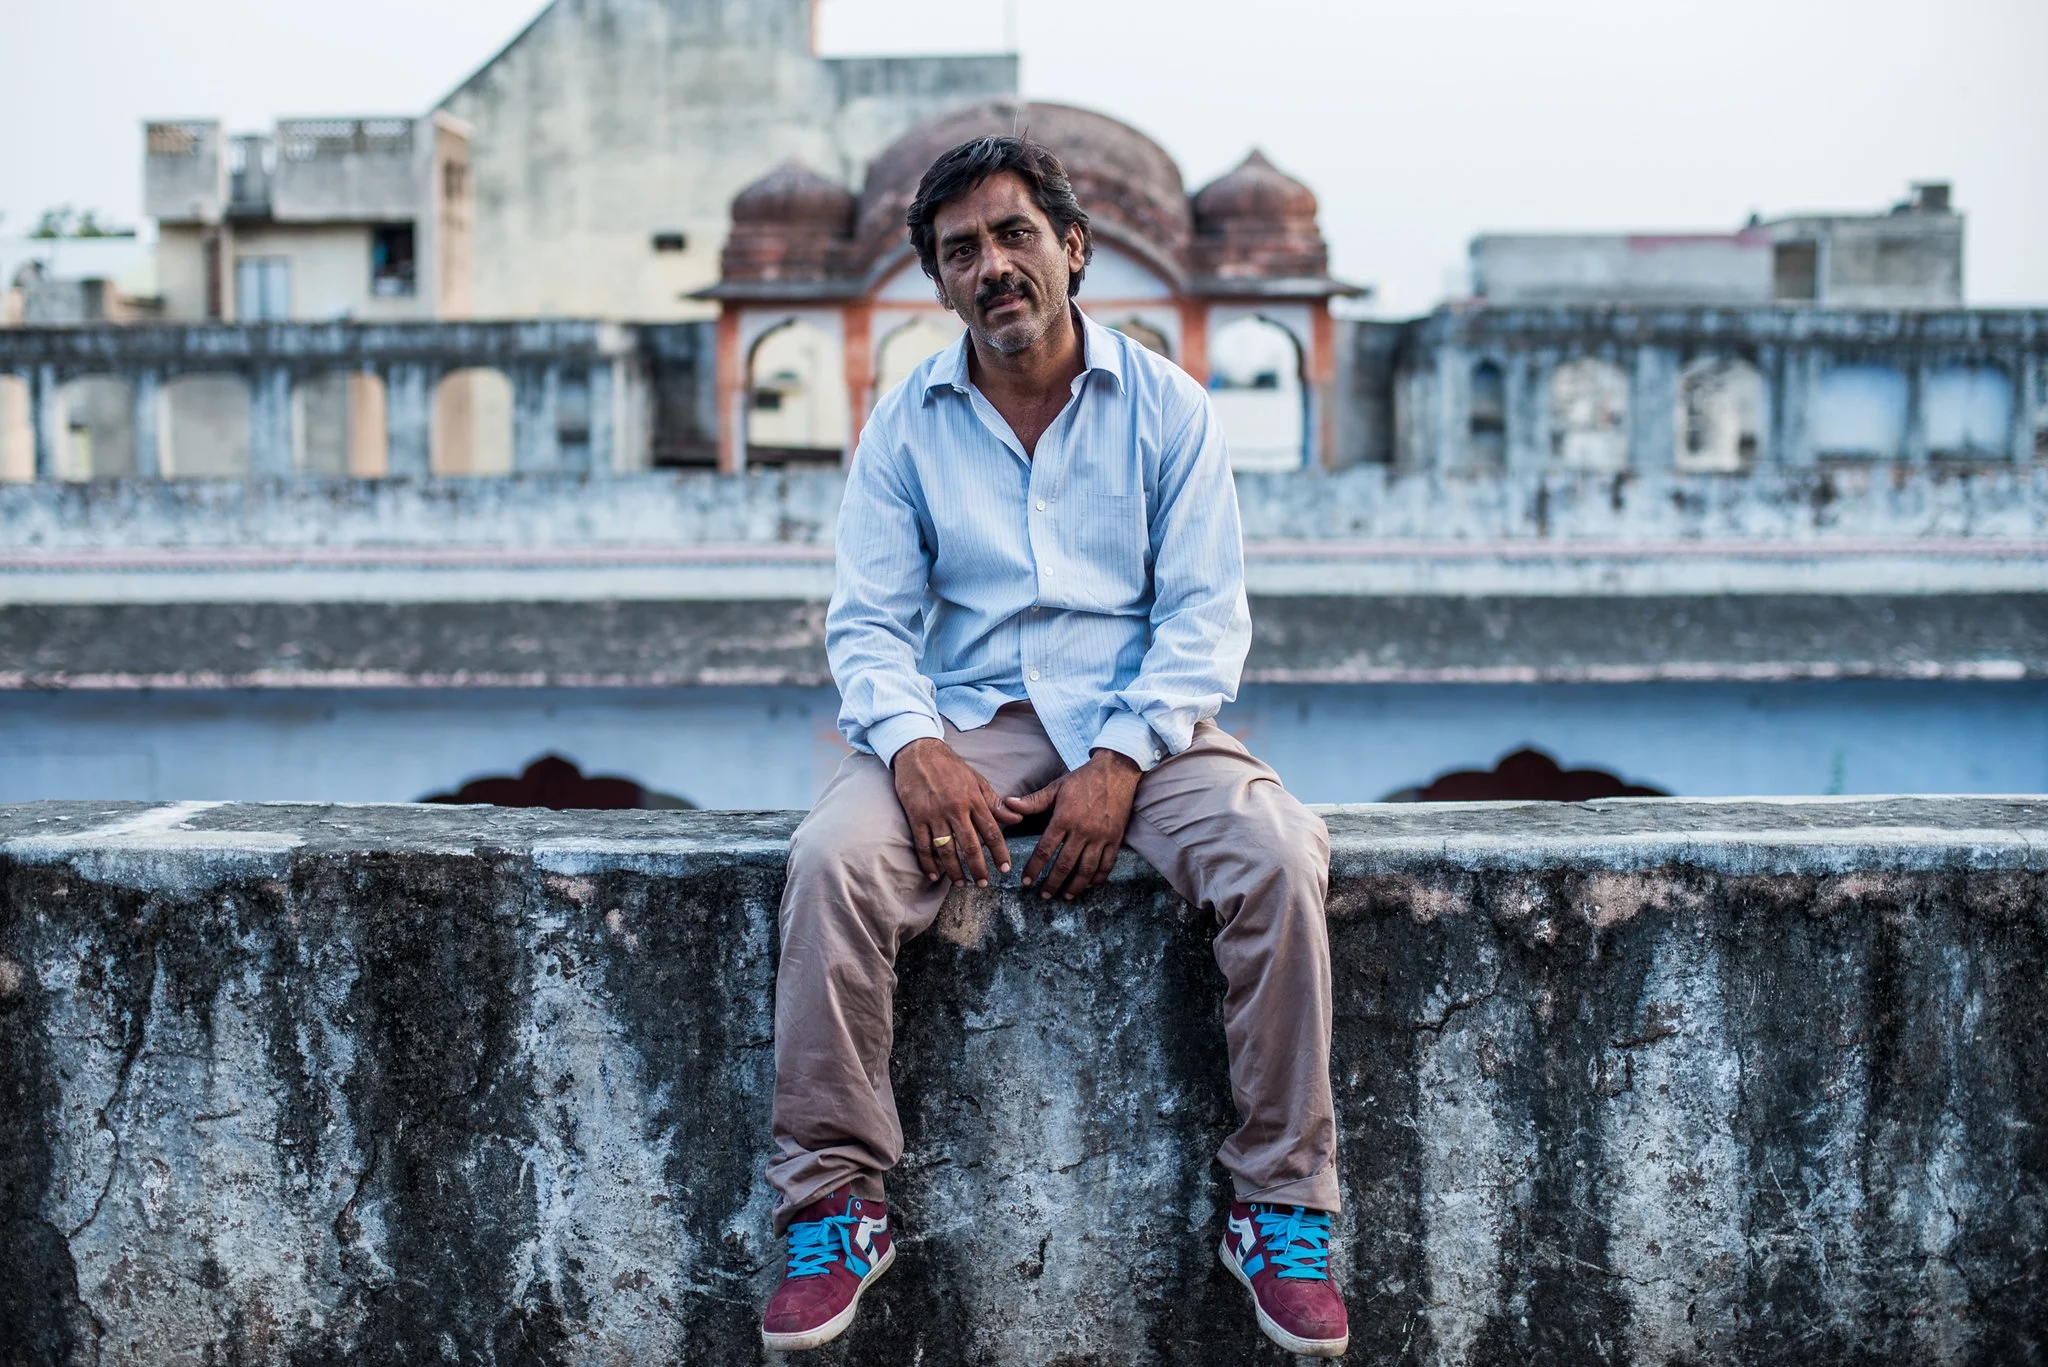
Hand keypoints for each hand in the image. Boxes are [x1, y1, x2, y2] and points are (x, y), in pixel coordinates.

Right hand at [892, 738, 1023, 886]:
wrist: (919, 752)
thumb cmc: (950, 767)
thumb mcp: (977, 781)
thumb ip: (995, 803)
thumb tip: (1017, 819)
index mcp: (974, 800)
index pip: (992, 831)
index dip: (1000, 853)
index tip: (1005, 869)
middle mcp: (956, 809)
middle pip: (971, 845)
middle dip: (979, 868)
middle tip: (984, 884)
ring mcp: (934, 814)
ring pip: (947, 849)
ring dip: (955, 870)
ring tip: (962, 883)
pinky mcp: (916, 817)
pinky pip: (923, 845)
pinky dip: (928, 862)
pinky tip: (935, 875)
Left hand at [1008, 749, 1141, 899]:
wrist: (1116, 772)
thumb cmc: (1083, 779)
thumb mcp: (1056, 787)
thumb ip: (1033, 801)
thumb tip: (1008, 804)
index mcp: (1064, 819)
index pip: (1046, 849)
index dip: (1035, 868)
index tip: (1027, 881)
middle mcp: (1082, 831)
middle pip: (1065, 865)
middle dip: (1053, 883)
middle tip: (1044, 895)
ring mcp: (1101, 837)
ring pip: (1086, 869)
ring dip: (1075, 886)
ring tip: (1065, 896)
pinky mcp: (1115, 838)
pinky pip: (1107, 864)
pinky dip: (1098, 877)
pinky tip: (1089, 885)